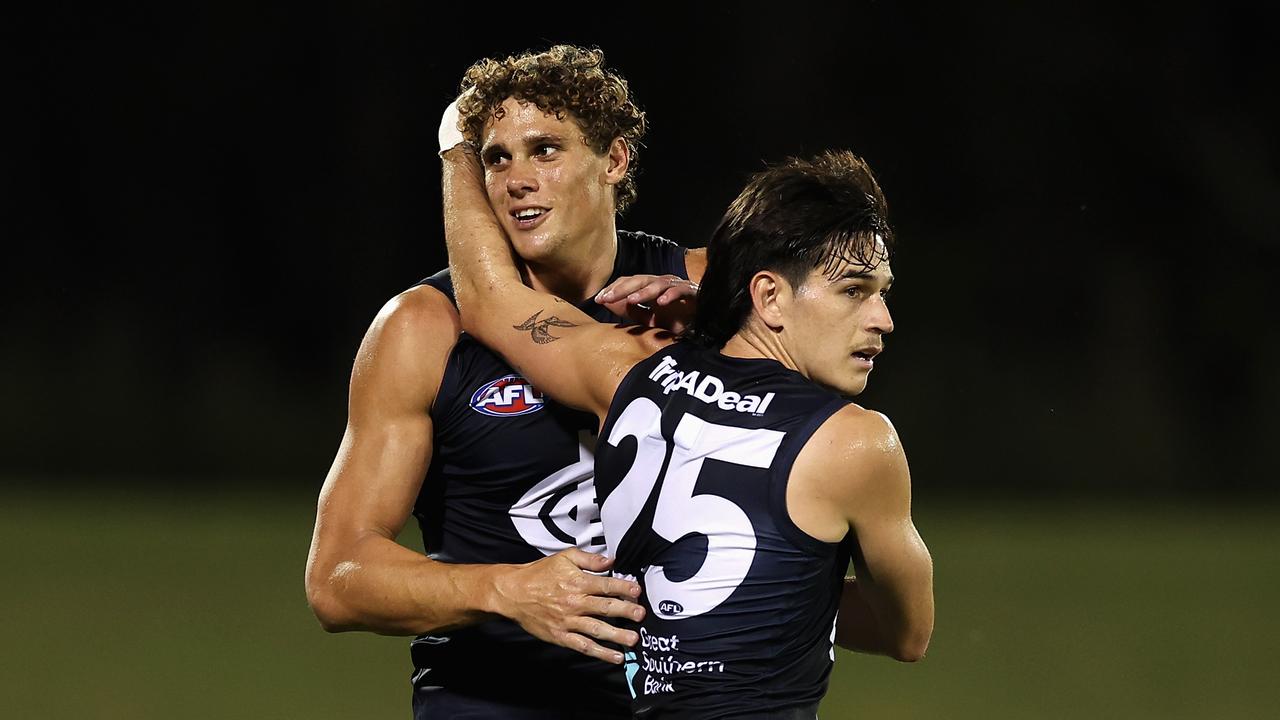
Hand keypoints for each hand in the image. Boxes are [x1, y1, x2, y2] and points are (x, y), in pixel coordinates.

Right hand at [493, 549, 644, 664]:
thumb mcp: (564, 558)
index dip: (624, 588)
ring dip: (617, 635)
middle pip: (605, 607)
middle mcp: (575, 602)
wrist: (513, 592)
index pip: (606, 585)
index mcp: (577, 582)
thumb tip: (611, 560)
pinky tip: (615, 657)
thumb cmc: (539, 574)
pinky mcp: (561, 636)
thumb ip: (589, 559)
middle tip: (641, 614)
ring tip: (633, 639)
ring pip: (597, 629)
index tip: (638, 591)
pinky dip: (600, 653)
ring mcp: (568, 621)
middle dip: (626, 611)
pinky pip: (584, 646)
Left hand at [595, 274, 698, 334]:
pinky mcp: (693, 293)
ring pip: (658, 284)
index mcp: (651, 288)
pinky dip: (672, 295)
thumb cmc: (677, 320)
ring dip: (644, 291)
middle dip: (622, 289)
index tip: (598, 299)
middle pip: (639, 281)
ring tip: (631, 300)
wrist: (706, 325)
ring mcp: (677, 286)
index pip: (629, 283)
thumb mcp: (650, 319)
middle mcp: (663, 283)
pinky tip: (662, 302)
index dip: (614, 289)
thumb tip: (608, 303)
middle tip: (606, 298)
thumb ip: (631, 310)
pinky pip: (681, 291)